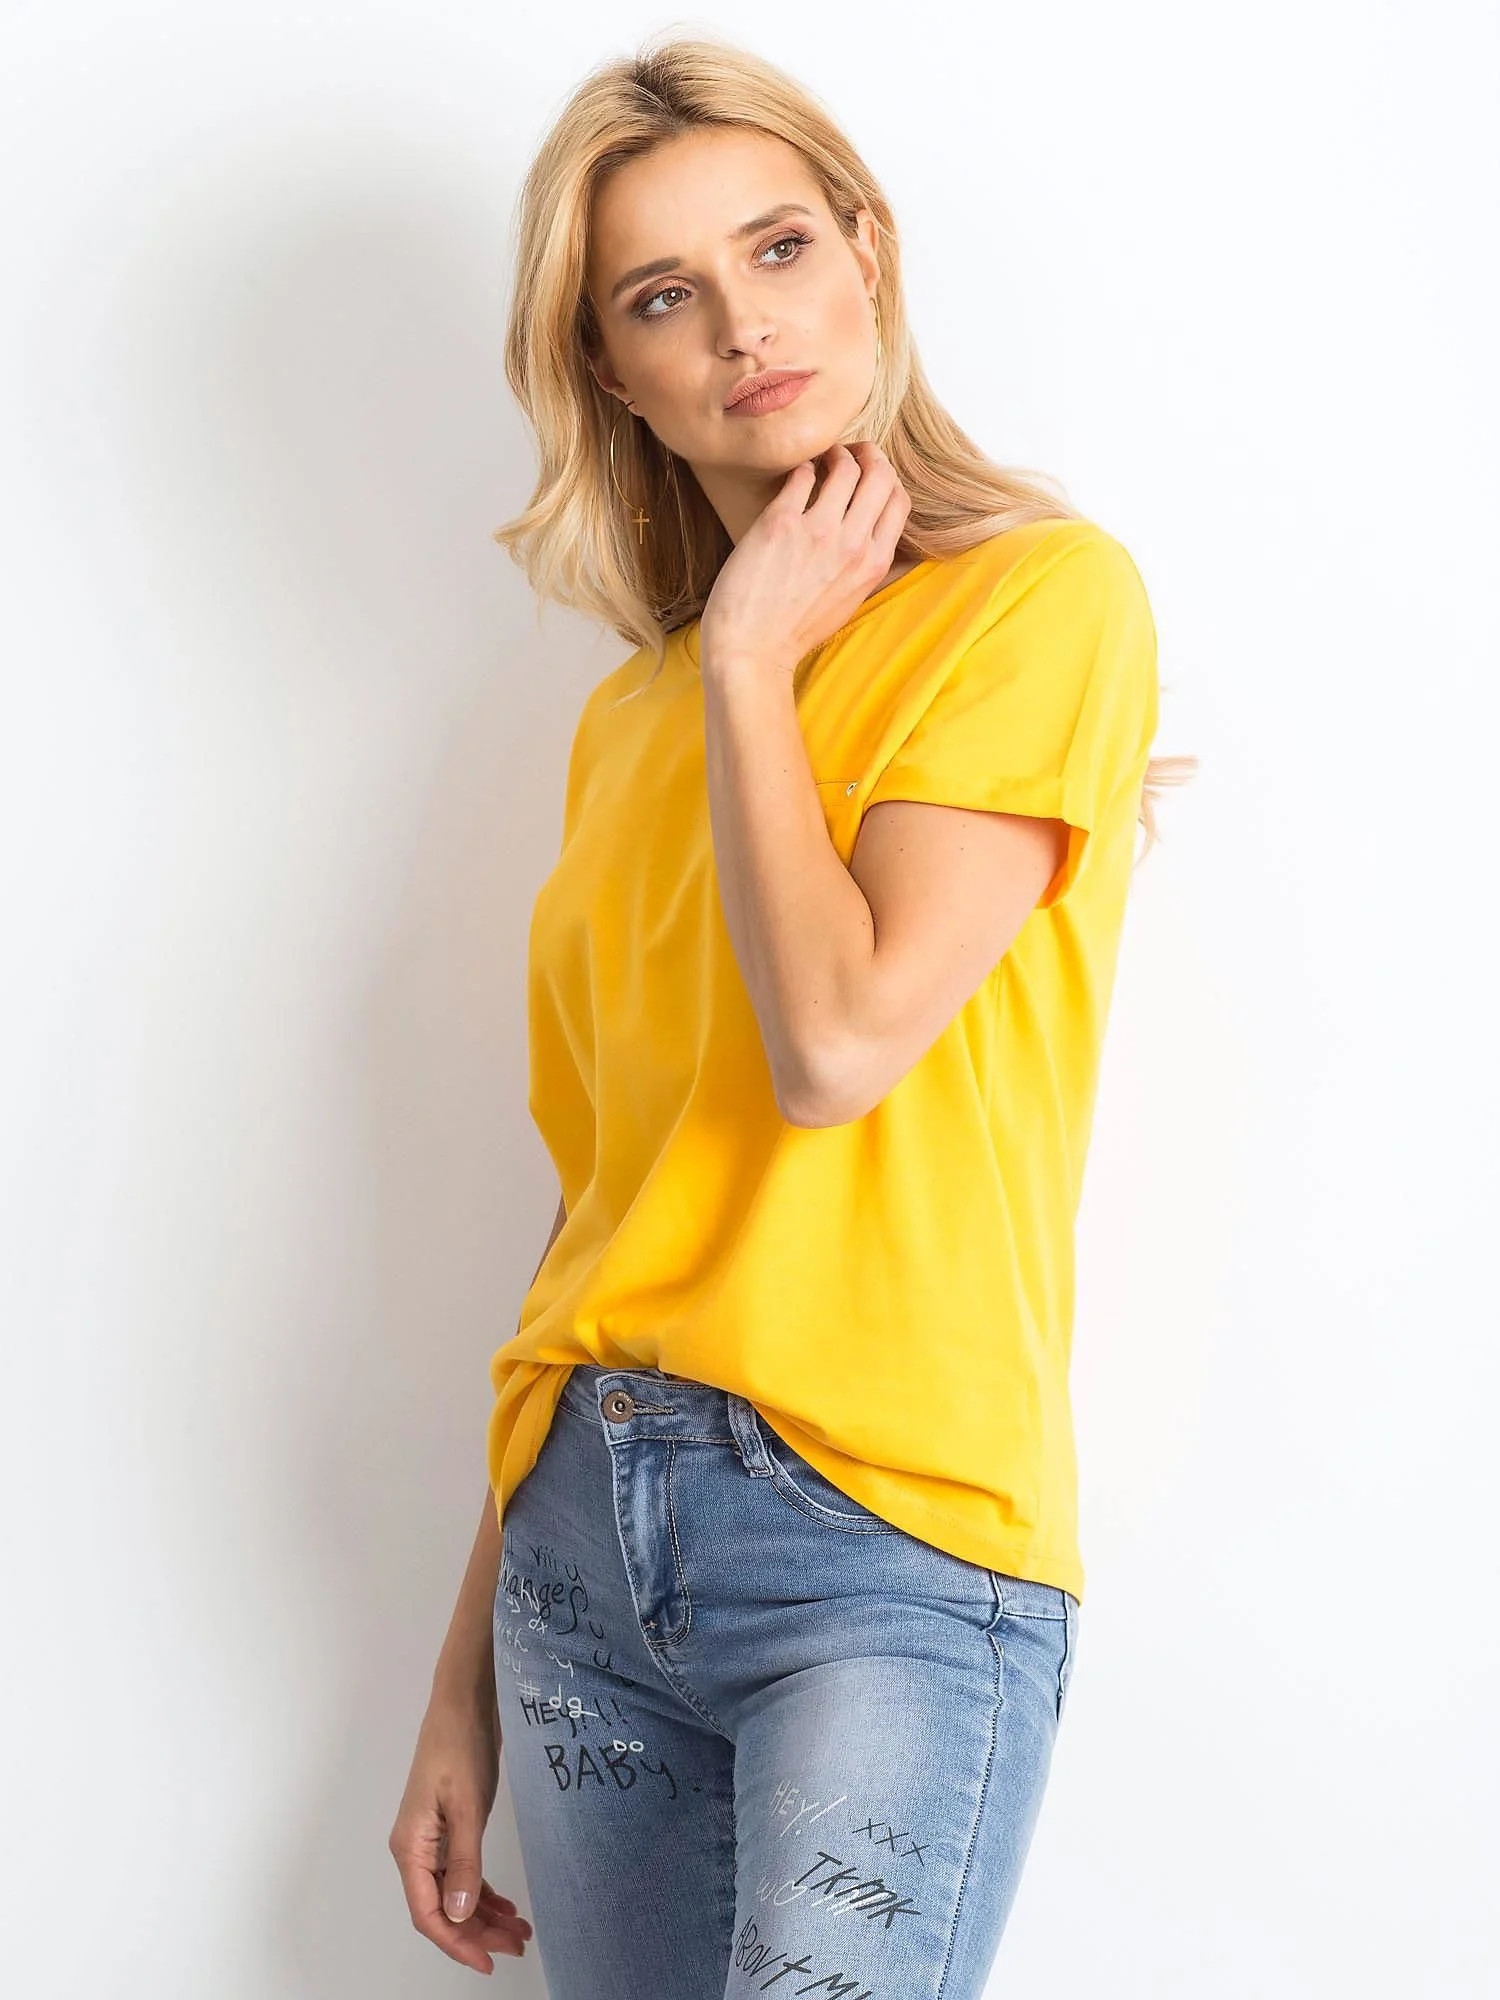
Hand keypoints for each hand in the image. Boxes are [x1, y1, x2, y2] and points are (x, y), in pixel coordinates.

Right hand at [388, 1694, 533, 1973]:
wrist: (463, 1702)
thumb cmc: (459, 1745)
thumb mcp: (468, 1805)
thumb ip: (465, 1861)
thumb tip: (458, 1913)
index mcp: (411, 1847)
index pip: (428, 1913)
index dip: (457, 1942)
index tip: (488, 1961)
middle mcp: (416, 1849)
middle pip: (443, 1909)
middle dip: (478, 1932)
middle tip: (516, 1945)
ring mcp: (432, 1839)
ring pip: (455, 1893)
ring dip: (484, 1915)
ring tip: (519, 1931)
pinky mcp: (449, 1827)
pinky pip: (462, 1873)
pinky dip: (483, 1892)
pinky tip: (506, 1905)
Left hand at [699, 440, 912, 675]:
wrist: (752, 651)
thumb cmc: (795, 631)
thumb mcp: (848, 601)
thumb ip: (866, 567)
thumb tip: (875, 536)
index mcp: (874, 564)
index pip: (898, 501)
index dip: (886, 478)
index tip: (869, 473)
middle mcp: (853, 544)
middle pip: (880, 475)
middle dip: (867, 454)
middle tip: (847, 452)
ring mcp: (819, 532)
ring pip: (845, 467)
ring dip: (834, 453)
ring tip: (820, 459)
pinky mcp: (782, 523)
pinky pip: (801, 475)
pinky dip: (801, 467)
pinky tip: (793, 475)